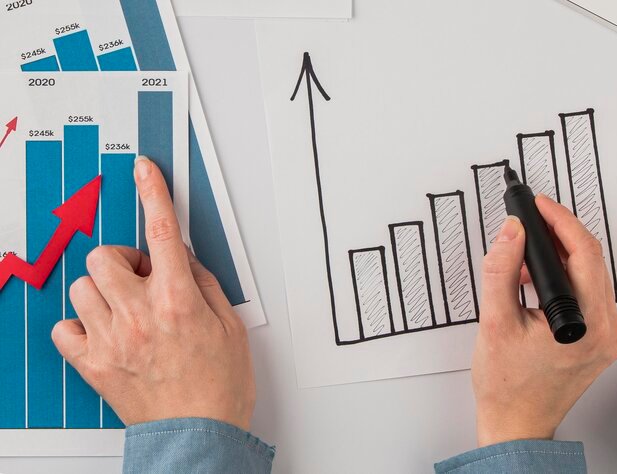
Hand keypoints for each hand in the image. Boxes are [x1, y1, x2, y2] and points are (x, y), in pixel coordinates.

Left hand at [51, 156, 254, 429]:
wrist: (198, 434)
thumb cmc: (219, 386)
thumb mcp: (231, 327)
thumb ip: (205, 285)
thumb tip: (184, 259)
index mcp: (179, 301)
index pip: (162, 232)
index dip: (154, 192)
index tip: (145, 171)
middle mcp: (141, 315)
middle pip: (104, 256)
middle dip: (121, 258)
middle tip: (141, 277)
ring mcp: (113, 339)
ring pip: (81, 287)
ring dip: (102, 289)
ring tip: (124, 307)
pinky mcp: (95, 363)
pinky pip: (65, 328)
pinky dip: (80, 323)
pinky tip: (104, 330)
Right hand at [472, 194, 616, 446]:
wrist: (515, 421)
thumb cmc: (507, 385)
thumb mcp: (494, 321)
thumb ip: (500, 270)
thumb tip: (510, 232)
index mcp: (589, 326)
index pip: (584, 254)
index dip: (560, 221)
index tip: (540, 205)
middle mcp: (608, 331)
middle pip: (591, 261)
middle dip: (559, 235)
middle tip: (531, 219)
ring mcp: (607, 336)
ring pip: (589, 275)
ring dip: (560, 257)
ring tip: (524, 256)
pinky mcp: (600, 338)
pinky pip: (587, 293)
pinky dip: (563, 278)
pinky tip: (537, 279)